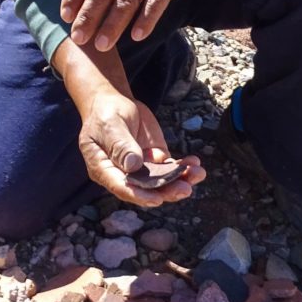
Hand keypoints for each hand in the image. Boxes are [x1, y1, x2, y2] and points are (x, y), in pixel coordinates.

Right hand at [79, 89, 204, 205]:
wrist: (114, 102)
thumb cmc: (106, 113)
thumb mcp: (110, 126)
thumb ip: (120, 145)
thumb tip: (133, 165)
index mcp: (104, 169)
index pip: (122, 187)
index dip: (140, 195)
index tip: (158, 199)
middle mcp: (123, 173)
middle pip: (145, 188)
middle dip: (167, 190)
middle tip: (185, 189)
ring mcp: (141, 167)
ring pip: (161, 180)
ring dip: (180, 179)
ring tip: (197, 174)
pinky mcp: (154, 158)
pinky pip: (169, 166)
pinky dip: (183, 166)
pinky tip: (195, 163)